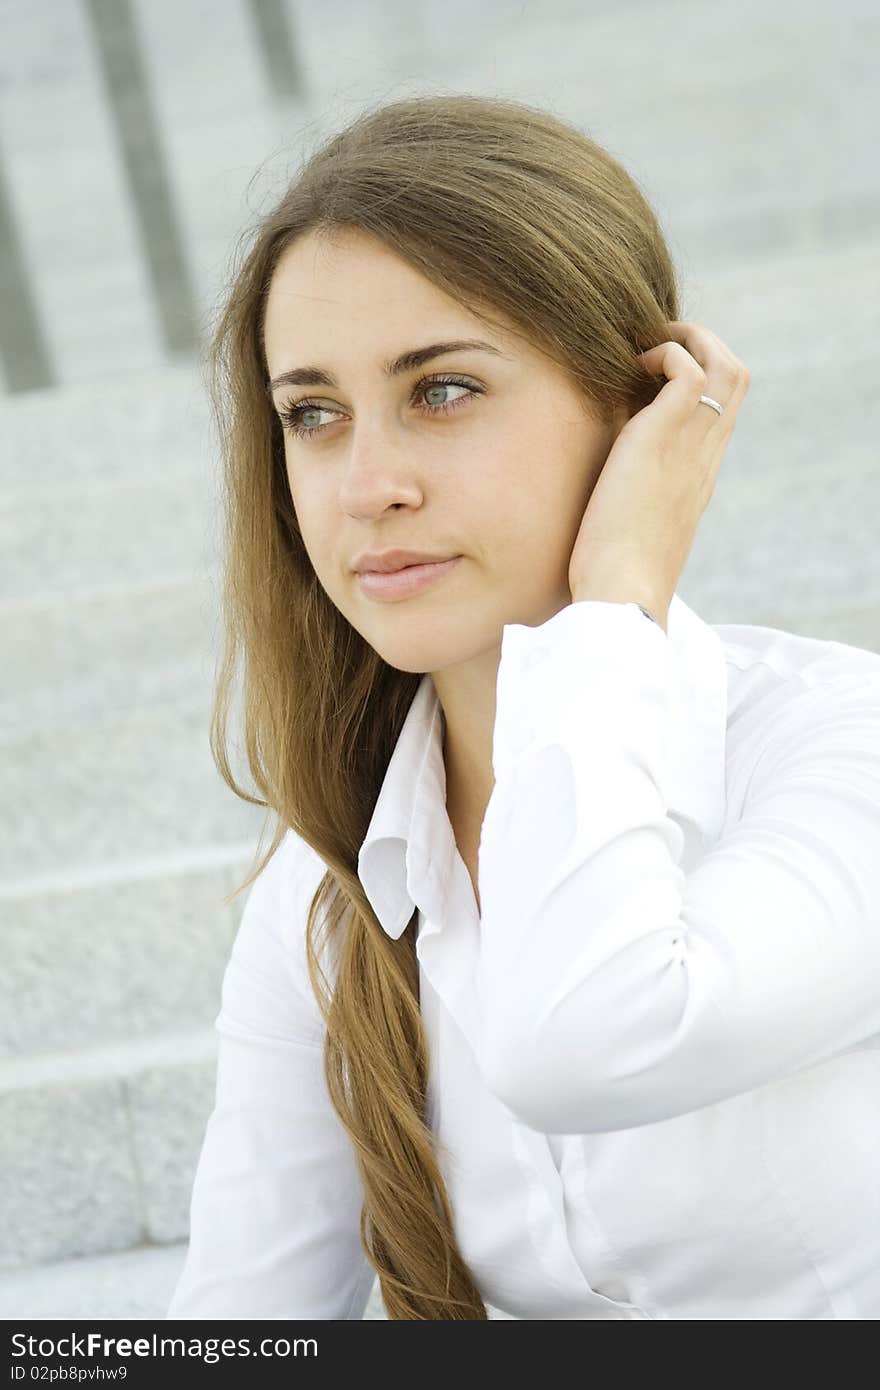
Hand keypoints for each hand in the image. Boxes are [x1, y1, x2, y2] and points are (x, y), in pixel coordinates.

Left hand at [567, 321, 750, 627]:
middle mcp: (704, 457)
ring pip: (725, 365)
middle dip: (704, 345)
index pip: (720, 411)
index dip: (697, 380)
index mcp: (698, 478)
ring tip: (647, 347)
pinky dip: (665, 354)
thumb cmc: (614, 579)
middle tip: (658, 346)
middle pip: (736, 378)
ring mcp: (690, 446)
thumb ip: (629, 509)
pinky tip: (629, 368)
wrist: (622, 594)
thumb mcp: (629, 535)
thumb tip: (601, 508)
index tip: (657, 376)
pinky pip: (687, 370)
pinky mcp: (663, 436)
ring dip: (689, 340)